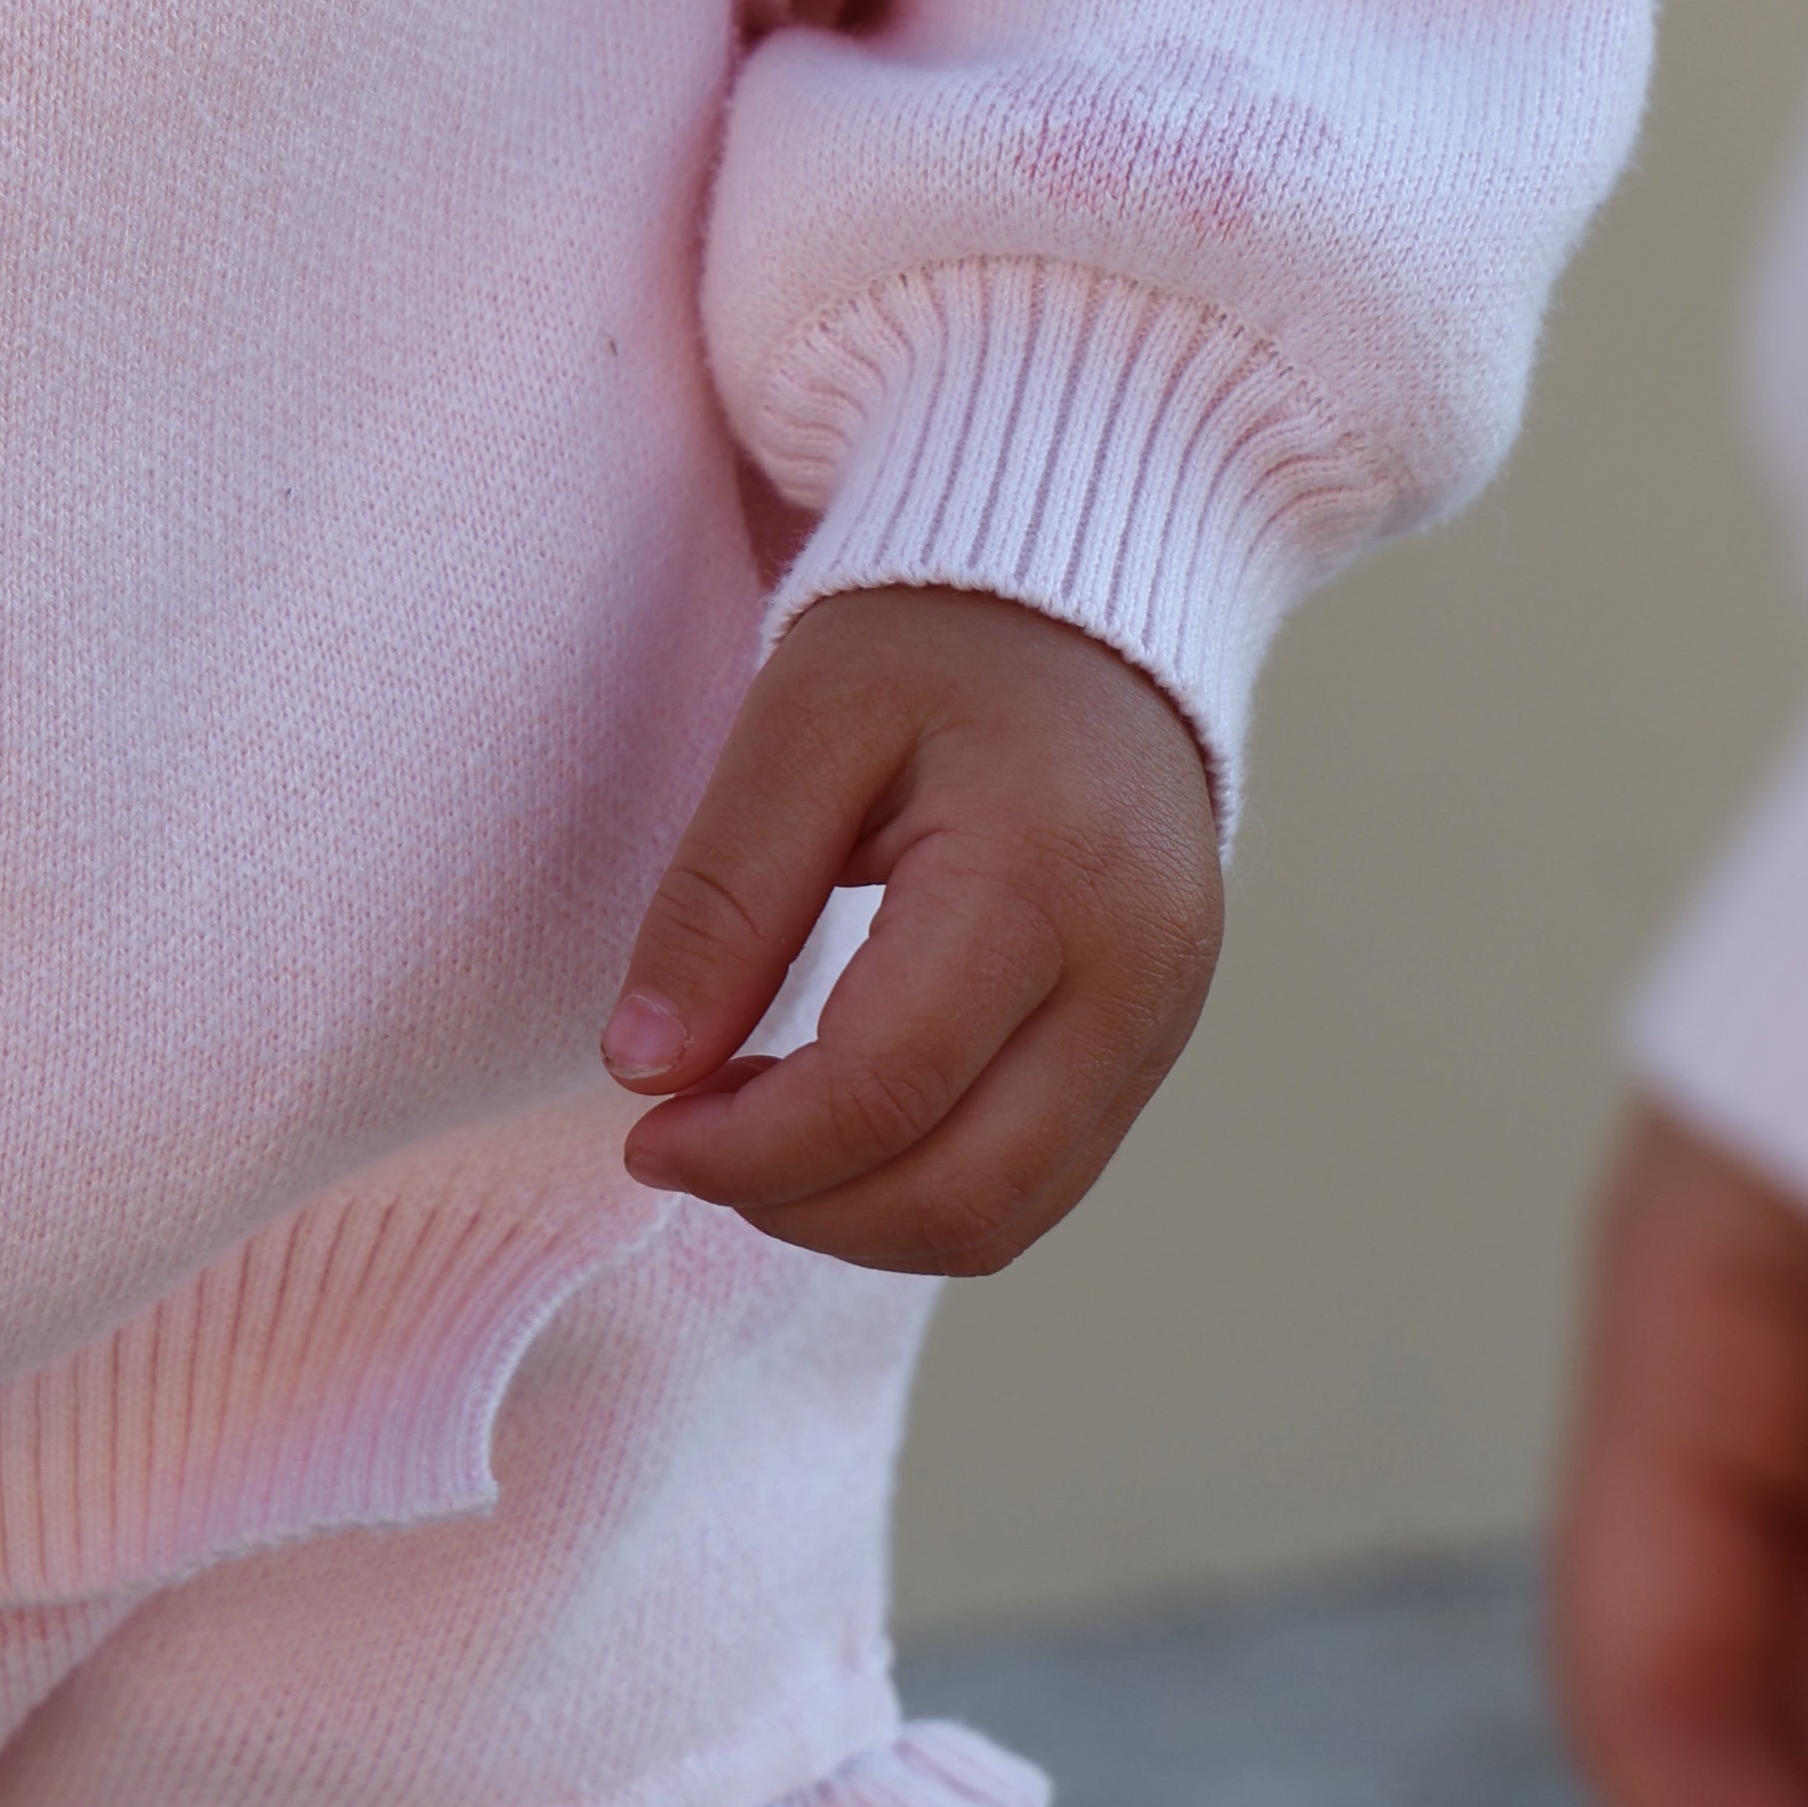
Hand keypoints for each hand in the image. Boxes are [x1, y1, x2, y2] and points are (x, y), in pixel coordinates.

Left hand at [600, 584, 1221, 1275]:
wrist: (1084, 591)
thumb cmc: (931, 638)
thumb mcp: (803, 726)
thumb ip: (722, 900)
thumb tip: (642, 1071)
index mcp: (1044, 877)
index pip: (886, 1089)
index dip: (748, 1146)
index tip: (645, 1134)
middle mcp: (1135, 973)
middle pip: (961, 1195)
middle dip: (800, 1204)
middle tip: (685, 1144)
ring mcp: (1165, 1018)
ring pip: (1007, 1215)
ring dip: (859, 1216)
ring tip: (750, 1131)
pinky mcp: (1156, 1040)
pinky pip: (1042, 1178)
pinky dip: (924, 1186)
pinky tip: (835, 1118)